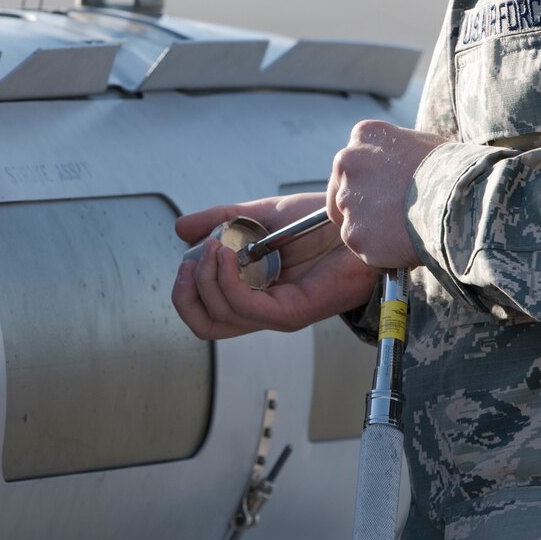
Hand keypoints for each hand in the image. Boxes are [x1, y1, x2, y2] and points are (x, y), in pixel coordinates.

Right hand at [171, 192, 378, 340]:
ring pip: (220, 317)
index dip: (185, 287)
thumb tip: (180, 230)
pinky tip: (227, 254)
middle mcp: (261, 307)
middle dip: (186, 293)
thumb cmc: (320, 222)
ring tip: (214, 247)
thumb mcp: (261, 215)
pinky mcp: (292, 313)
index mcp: (252, 290)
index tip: (188, 256)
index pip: (203, 310)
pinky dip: (228, 282)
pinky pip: (246, 308)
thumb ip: (221, 221)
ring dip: (207, 280)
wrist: (359, 221)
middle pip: (204, 324)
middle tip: (191, 262)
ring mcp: (276, 313)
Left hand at [329, 120, 443, 270]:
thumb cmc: (453, 171)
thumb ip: (397, 157)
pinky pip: (365, 250)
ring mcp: (348, 200)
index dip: (369, 184)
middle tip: (391, 221)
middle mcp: (347, 163)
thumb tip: (399, 172)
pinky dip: (382, 255)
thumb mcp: (421, 146)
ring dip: (374, 233)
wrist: (460, 199)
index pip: (353, 164)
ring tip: (407, 234)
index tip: (385, 196)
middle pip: (343, 194)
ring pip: (353, 224)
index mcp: (364, 136)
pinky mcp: (355, 234)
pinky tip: (407, 248)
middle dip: (363, 209)